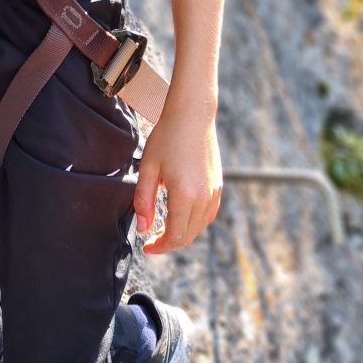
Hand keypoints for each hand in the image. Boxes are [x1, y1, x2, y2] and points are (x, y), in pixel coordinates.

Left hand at [134, 109, 221, 254]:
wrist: (192, 115)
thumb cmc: (167, 137)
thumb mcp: (148, 167)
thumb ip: (143, 201)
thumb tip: (143, 229)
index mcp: (184, 195)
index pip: (174, 236)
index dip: (159, 247)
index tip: (146, 247)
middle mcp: (203, 198)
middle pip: (187, 236)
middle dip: (168, 243)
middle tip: (151, 239)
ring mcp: (213, 192)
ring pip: (199, 227)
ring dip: (182, 234)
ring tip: (163, 228)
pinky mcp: (218, 186)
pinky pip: (208, 215)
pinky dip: (195, 223)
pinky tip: (181, 215)